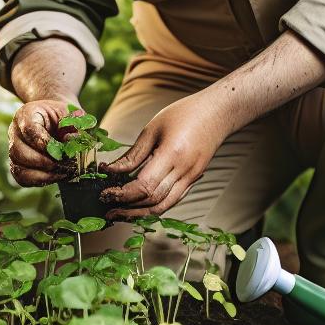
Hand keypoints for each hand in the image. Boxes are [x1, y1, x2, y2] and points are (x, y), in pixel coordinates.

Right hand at [8, 97, 80, 186]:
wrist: (57, 119)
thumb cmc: (63, 115)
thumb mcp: (71, 113)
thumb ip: (73, 123)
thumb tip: (72, 138)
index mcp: (27, 114)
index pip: (29, 129)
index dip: (42, 141)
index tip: (58, 150)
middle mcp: (15, 131)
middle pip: (18, 150)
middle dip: (42, 161)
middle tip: (62, 164)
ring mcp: (14, 148)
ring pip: (17, 166)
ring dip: (41, 173)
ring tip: (61, 172)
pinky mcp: (17, 163)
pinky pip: (21, 177)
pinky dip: (38, 180)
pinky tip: (55, 176)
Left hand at [100, 94, 226, 219]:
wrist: (219, 112)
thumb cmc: (186, 114)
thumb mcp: (153, 128)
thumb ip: (133, 154)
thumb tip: (111, 171)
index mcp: (172, 154)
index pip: (143, 186)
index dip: (122, 194)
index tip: (105, 193)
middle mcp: (184, 170)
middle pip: (152, 200)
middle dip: (126, 207)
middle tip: (107, 206)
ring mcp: (192, 177)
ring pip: (164, 206)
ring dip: (140, 213)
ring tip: (121, 213)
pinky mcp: (194, 178)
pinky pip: (173, 199)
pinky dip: (155, 206)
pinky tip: (141, 205)